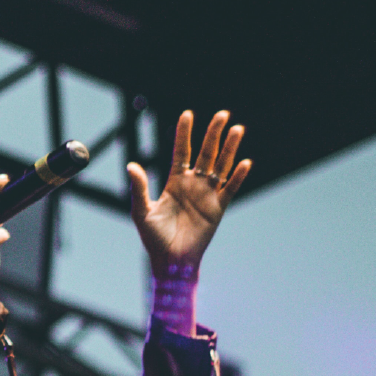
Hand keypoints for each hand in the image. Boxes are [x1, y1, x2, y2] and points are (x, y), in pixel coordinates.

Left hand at [127, 110, 250, 279]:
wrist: (170, 261)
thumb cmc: (154, 239)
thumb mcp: (142, 211)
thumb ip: (139, 188)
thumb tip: (131, 165)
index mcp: (175, 183)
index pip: (181, 152)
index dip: (184, 134)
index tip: (187, 114)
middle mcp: (193, 185)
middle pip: (206, 153)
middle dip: (213, 134)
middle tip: (222, 115)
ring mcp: (207, 195)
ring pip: (221, 166)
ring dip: (229, 149)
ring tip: (237, 129)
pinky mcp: (218, 209)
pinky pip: (230, 189)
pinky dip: (237, 177)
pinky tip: (244, 162)